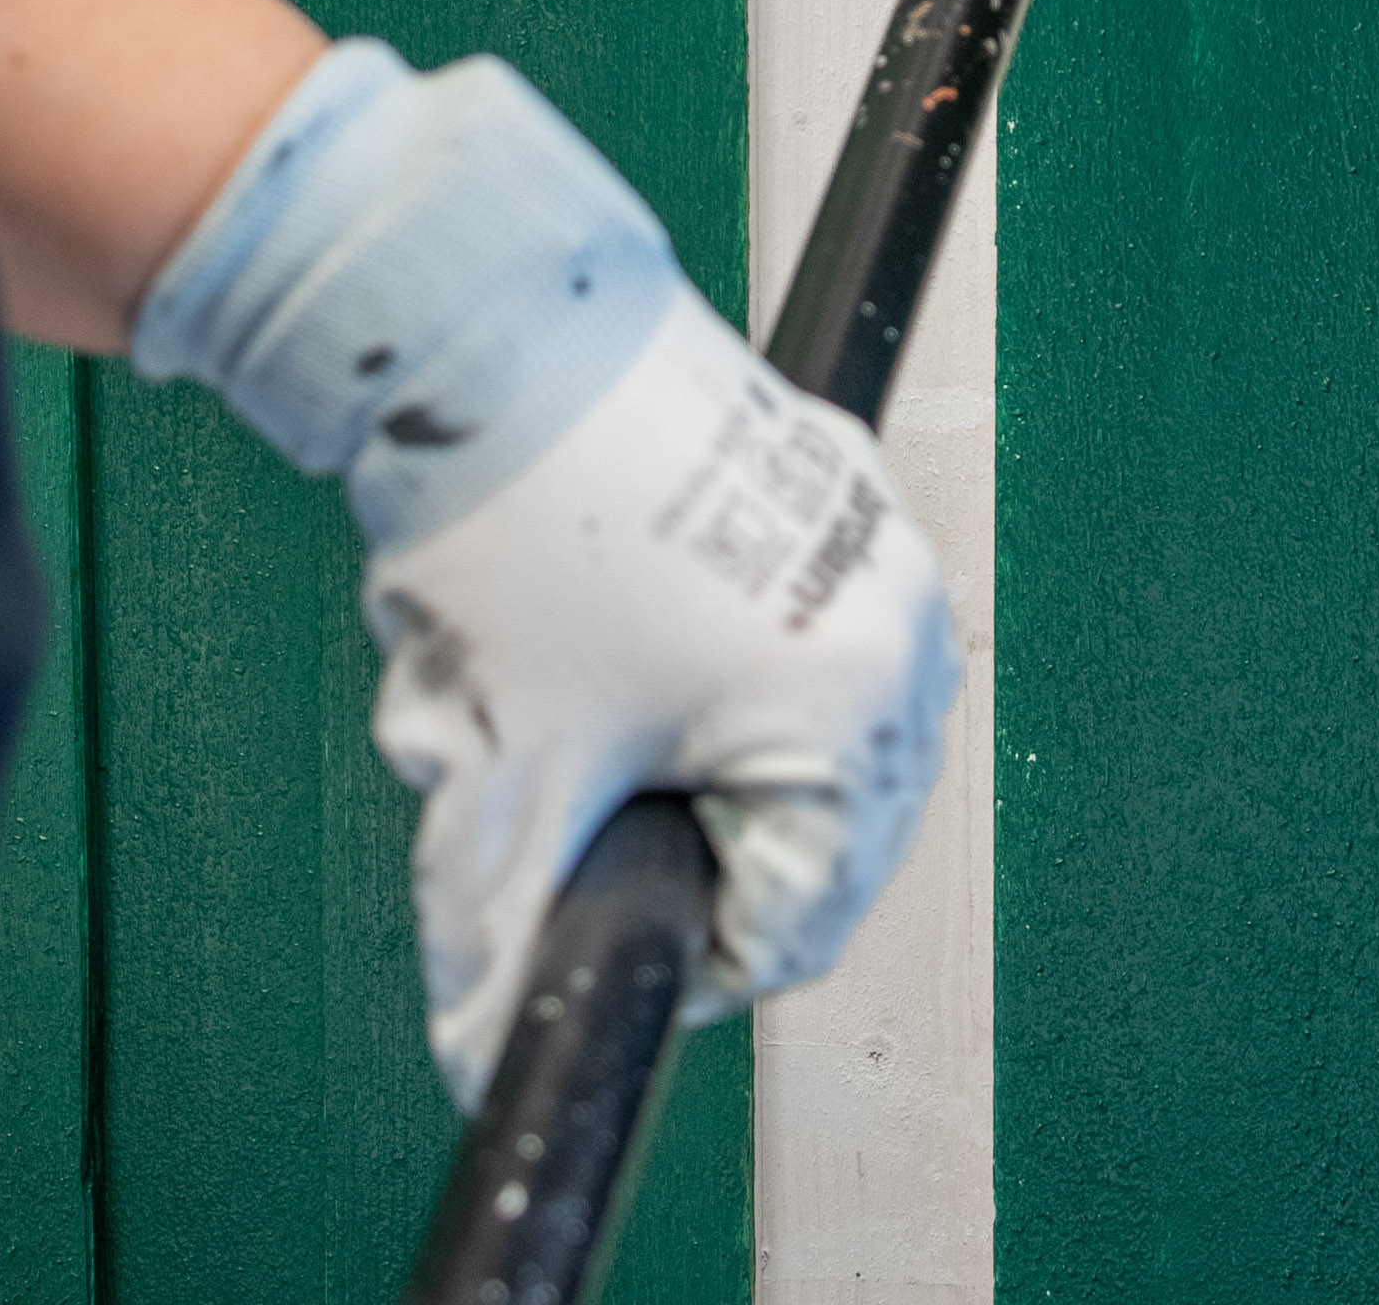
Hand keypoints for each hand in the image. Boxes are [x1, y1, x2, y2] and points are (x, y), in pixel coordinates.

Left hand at [367, 284, 954, 1099]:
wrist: (494, 329)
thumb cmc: (527, 518)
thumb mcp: (512, 768)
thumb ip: (505, 936)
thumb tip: (485, 1050)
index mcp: (853, 706)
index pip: (797, 922)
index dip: (675, 953)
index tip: (587, 925)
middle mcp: (893, 617)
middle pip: (810, 823)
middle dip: (673, 829)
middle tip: (566, 795)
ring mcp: (868, 533)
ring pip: (791, 721)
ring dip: (682, 741)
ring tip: (562, 691)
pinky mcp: (825, 474)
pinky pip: (783, 620)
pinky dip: (693, 648)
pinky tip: (592, 613)